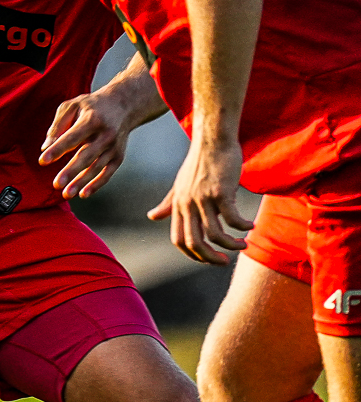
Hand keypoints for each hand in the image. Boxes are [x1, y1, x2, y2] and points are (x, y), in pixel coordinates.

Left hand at [39, 89, 136, 198]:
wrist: (123, 105)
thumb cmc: (90, 107)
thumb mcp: (72, 106)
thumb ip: (57, 125)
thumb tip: (45, 147)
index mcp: (92, 119)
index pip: (72, 137)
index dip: (58, 149)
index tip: (43, 160)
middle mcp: (105, 134)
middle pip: (86, 155)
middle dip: (71, 171)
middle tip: (56, 184)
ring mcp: (113, 147)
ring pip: (96, 167)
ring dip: (81, 182)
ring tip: (66, 193)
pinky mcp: (118, 156)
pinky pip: (107, 173)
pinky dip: (96, 184)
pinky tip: (83, 194)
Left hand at [147, 134, 252, 264]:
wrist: (213, 140)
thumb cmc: (200, 163)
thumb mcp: (180, 185)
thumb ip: (169, 203)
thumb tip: (151, 217)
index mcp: (178, 205)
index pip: (179, 239)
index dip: (193, 254)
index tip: (209, 258)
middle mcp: (187, 204)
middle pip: (194, 242)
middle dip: (210, 257)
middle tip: (225, 262)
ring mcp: (203, 198)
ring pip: (215, 234)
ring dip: (231, 244)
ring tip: (244, 244)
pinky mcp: (220, 192)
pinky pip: (232, 218)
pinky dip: (242, 226)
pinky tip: (250, 226)